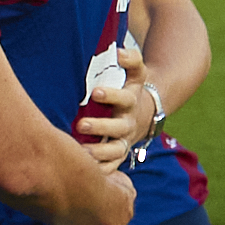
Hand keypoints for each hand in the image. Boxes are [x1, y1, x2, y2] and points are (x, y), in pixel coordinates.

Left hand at [76, 46, 156, 166]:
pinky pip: (112, 167)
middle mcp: (127, 123)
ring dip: (99, 153)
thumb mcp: (137, 74)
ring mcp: (124, 141)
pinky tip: (87, 173)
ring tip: (80, 152)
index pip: (124, 98)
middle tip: (81, 124)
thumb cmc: (130, 91)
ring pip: (115, 151)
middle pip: (118, 128)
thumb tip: (119, 52)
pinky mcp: (118, 155)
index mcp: (130, 102)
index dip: (112, 95)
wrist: (144, 114)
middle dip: (101, 127)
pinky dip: (103, 171)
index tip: (96, 92)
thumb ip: (132, 60)